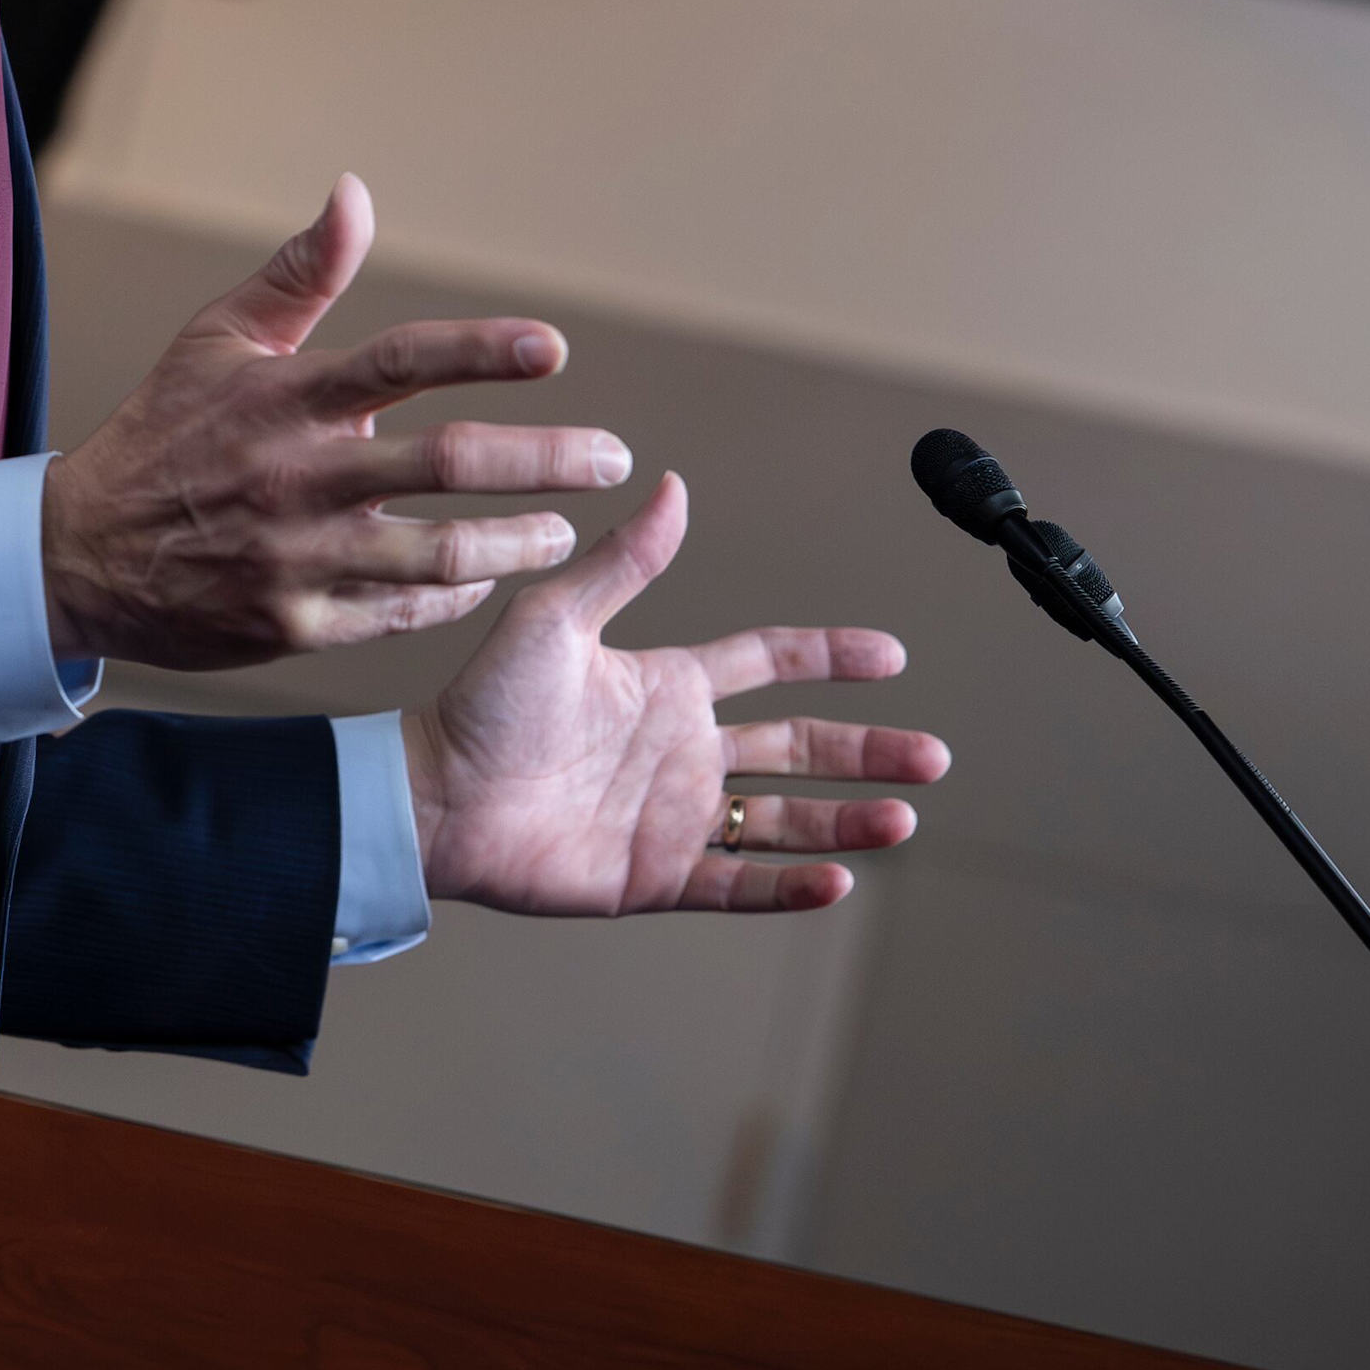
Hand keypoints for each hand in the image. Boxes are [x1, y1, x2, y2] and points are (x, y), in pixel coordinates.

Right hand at [40, 176, 634, 669]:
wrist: (80, 557)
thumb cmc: (164, 432)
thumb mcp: (217, 340)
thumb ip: (299, 271)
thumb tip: (354, 190)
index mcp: (282, 397)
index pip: (396, 362)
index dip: (480, 353)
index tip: (553, 348)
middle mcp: (297, 476)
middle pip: (446, 465)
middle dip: (547, 460)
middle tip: (613, 457)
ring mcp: (299, 558)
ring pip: (441, 555)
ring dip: (521, 542)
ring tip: (566, 532)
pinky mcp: (297, 626)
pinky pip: (403, 614)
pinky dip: (457, 596)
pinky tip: (488, 578)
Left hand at [402, 473, 947, 913]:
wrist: (435, 795)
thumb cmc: (482, 704)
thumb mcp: (558, 617)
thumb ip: (625, 562)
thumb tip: (673, 484)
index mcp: (666, 684)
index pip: (769, 661)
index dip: (830, 657)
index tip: (891, 655)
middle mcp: (681, 749)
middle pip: (799, 745)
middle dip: (868, 749)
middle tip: (934, 756)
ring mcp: (673, 815)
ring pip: (783, 818)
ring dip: (846, 819)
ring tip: (903, 816)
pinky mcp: (654, 875)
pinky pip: (738, 882)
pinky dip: (790, 886)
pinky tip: (840, 878)